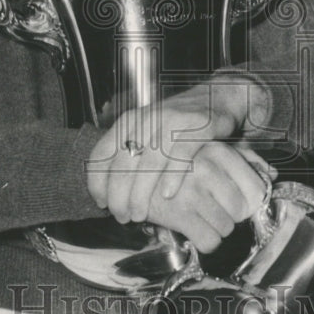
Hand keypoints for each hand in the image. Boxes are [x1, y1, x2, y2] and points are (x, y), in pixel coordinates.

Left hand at [86, 75, 273, 223]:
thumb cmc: (177, 123)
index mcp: (129, 121)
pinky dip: (173, 176)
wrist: (216, 96)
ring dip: (141, 194)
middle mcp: (147, 120)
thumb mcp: (146, 131)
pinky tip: (168, 196)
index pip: (102, 154)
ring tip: (139, 215)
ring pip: (149, 163)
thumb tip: (108, 192)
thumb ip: (129, 154)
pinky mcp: (199, 127)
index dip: (97, 183)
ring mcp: (173, 121)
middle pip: (123, 164)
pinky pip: (181, 154)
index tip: (101, 204)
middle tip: (122, 217)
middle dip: (118, 197)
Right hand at [141, 143, 268, 253]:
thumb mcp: (209, 147)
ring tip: (198, 218)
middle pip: (242, 210)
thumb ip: (243, 156)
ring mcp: (191, 190)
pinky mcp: (177, 213)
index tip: (238, 205)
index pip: (257, 188)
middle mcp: (207, 168)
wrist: (129, 169)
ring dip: (215, 229)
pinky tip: (191, 230)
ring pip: (226, 228)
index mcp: (217, 151)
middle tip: (213, 211)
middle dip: (230, 216)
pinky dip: (203, 241)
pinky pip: (209, 241)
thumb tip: (272, 172)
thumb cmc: (174, 160)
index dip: (251, 202)